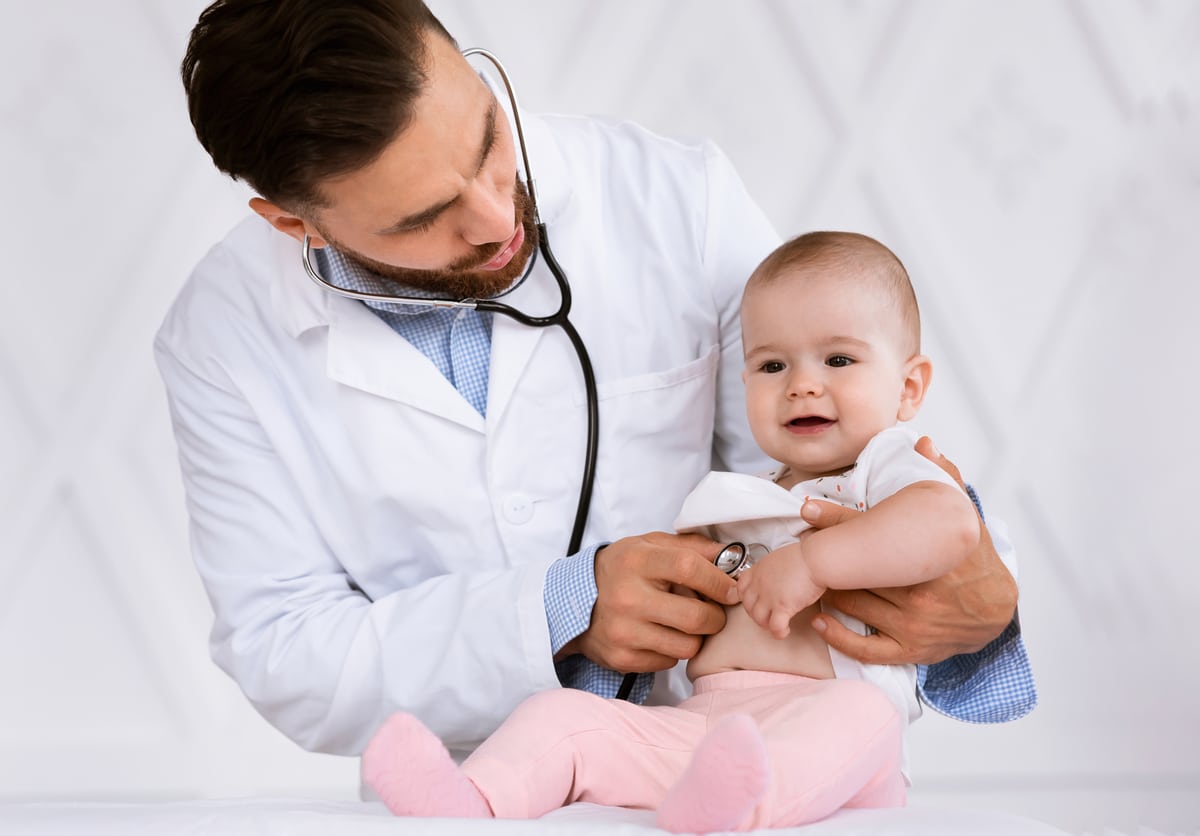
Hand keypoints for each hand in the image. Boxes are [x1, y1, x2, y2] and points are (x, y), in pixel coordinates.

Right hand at [570, 532, 738, 672]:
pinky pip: (669, 662)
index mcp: (637, 561)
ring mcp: (624, 631)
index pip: (690, 568)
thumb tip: (735, 556)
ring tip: (683, 623)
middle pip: (696, 617)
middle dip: (715, 616)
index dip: (719, 581)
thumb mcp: (650, 545)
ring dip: (695, 636)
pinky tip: (661, 635)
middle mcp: (628, 597)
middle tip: (712, 611)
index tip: (731, 589)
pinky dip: (673, 650)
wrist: (573, 602)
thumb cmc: (622, 570)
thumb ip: (692, 547)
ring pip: (688, 646)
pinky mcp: (622, 658)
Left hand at [737, 543, 824, 638]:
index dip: (744, 597)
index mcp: (759, 570)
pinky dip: (779, 632)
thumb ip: (773, 570)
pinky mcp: (782, 606)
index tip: (750, 602)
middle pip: (747, 605)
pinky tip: (785, 631)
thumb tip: (777, 576)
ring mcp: (769, 596)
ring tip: (775, 625)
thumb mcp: (780, 558)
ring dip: (766, 624)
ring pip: (758, 618)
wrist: (815, 559)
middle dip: (755, 613)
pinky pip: (775, 626)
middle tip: (765, 616)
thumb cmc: (804, 557)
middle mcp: (760, 583)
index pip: (741, 587)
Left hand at [806, 436, 1017, 665]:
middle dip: (826, 558)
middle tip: (799, 546)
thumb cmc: (974, 558)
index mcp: (933, 554)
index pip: (875, 531)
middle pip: (858, 571)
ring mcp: (915, 623)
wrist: (998, 609)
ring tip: (808, 578)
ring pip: (856, 605)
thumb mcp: (965, 516)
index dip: (837, 519)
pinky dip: (841, 637)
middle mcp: (921, 590)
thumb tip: (925, 443)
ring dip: (829, 591)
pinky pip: (868, 648)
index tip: (807, 509)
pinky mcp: (912, 648)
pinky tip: (821, 621)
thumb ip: (944, 478)